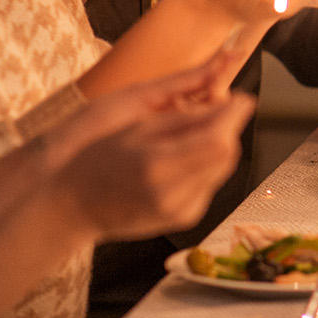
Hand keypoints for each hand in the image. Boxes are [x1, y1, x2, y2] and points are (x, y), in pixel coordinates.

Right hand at [53, 65, 257, 241]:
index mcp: (157, 166)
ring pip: (223, 169)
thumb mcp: (137, 128)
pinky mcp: (185, 219)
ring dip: (218, 146)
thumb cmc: (99, 159)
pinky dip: (207, 165)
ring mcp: (180, 211)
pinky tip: (186, 158)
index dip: (235, 116)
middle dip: (228, 129)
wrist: (75, 206)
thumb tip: (230, 105)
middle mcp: (172, 194)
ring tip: (195, 133)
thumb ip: (186, 119)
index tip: (242, 98)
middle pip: (226, 154)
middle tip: (217, 111)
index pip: (217, 141)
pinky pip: (211, 183)